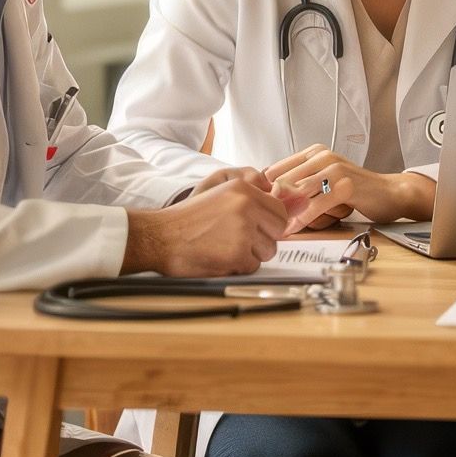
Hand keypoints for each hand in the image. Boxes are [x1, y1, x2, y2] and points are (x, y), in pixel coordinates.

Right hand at [122, 172, 290, 276]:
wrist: (159, 237)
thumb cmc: (188, 219)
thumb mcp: (221, 194)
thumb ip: (255, 197)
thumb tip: (295, 202)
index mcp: (243, 189)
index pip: (280, 211)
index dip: (269, 224)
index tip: (256, 229)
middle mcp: (246, 205)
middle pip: (278, 232)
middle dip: (263, 240)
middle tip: (237, 240)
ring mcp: (242, 230)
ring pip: (268, 251)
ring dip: (250, 255)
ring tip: (224, 247)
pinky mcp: (236, 254)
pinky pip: (253, 267)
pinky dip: (238, 267)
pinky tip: (218, 258)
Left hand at [266, 144, 434, 233]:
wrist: (391, 193)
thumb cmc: (357, 191)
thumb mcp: (325, 181)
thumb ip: (301, 184)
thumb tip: (270, 195)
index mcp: (314, 153)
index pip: (276, 170)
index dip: (264, 191)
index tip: (256, 209)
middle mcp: (322, 156)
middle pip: (283, 181)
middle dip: (271, 205)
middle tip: (260, 222)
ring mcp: (334, 169)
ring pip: (296, 194)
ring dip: (283, 214)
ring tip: (272, 228)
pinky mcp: (344, 186)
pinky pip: (314, 205)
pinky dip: (301, 219)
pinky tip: (293, 229)